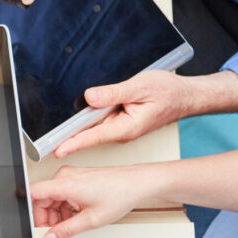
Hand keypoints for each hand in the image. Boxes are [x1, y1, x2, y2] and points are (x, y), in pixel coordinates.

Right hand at [28, 164, 153, 237]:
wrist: (137, 183)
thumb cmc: (120, 194)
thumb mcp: (91, 220)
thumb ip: (66, 230)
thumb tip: (50, 237)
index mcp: (65, 184)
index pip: (32, 193)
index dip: (29, 211)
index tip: (35, 226)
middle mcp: (65, 176)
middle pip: (42, 198)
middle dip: (45, 218)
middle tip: (53, 233)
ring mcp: (71, 176)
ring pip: (52, 198)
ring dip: (56, 214)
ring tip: (67, 227)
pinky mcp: (77, 178)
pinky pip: (62, 194)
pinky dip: (64, 208)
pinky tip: (74, 218)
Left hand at [54, 70, 237, 158]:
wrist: (187, 95)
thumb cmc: (169, 92)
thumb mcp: (139, 87)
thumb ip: (113, 93)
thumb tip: (90, 97)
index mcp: (126, 128)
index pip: (93, 137)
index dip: (73, 143)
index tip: (57, 150)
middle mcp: (122, 131)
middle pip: (90, 131)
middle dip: (71, 132)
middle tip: (50, 138)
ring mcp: (122, 127)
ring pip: (96, 124)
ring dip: (83, 121)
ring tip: (68, 122)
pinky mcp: (122, 121)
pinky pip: (103, 119)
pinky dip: (94, 115)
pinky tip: (90, 107)